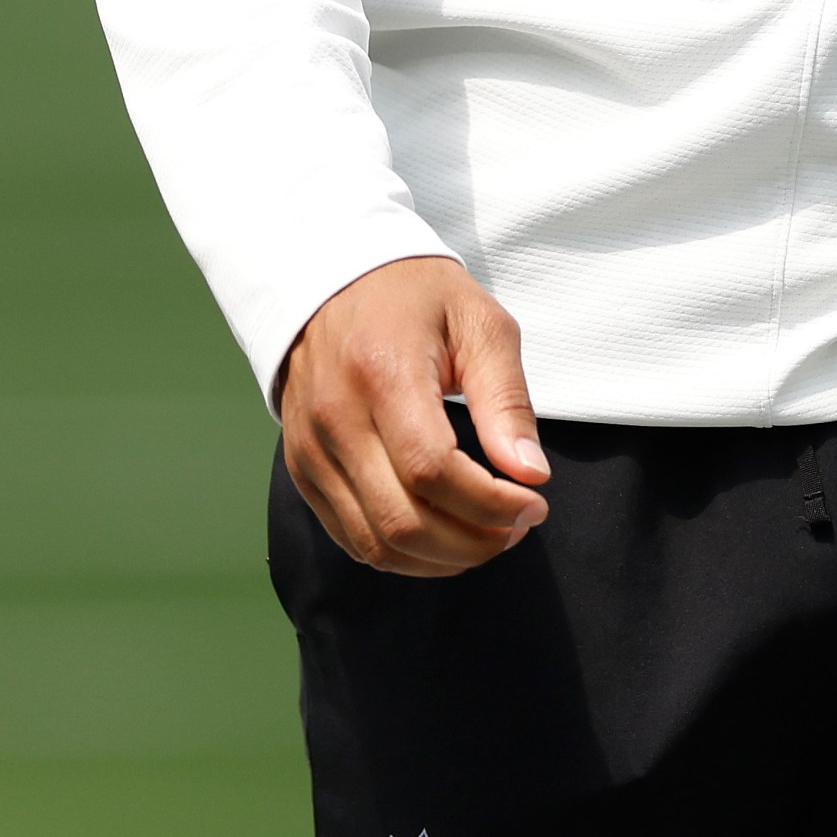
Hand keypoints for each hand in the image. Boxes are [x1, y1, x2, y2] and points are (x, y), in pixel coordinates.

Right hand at [278, 257, 551, 577]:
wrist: (330, 277)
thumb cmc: (417, 296)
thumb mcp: (479, 323)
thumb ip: (506, 400)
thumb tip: (531, 475)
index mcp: (383, 373)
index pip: (432, 470)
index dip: (490, 503)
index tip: (534, 503)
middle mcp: (336, 419)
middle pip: (403, 520)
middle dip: (473, 541)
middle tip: (518, 527)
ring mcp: (312, 450)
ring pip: (375, 544)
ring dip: (441, 559)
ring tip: (488, 535)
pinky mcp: (303, 469)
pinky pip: (351, 538)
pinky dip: (403, 554)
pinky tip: (444, 536)